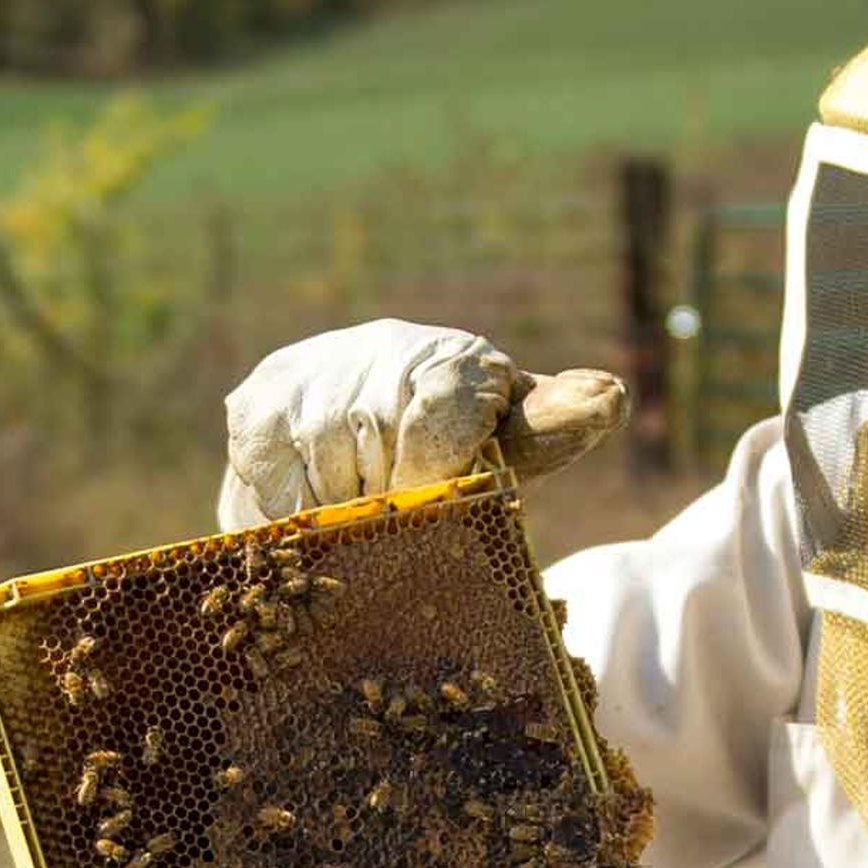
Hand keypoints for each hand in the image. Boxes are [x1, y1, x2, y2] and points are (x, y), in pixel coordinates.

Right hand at [216, 319, 628, 528]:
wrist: (352, 405)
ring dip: (343, 519)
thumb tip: (610, 397)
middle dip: (390, 509)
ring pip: (327, 484)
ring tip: (357, 511)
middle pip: (385, 465)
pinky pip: (273, 486)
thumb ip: (551, 427)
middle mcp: (382, 349)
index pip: (449, 410)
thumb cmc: (449, 437)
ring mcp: (315, 376)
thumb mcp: (506, 438)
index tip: (431, 495)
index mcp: (456, 359)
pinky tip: (312, 506)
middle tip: (393, 516)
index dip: (438, 470)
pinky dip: (293, 514)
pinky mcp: (257, 405)